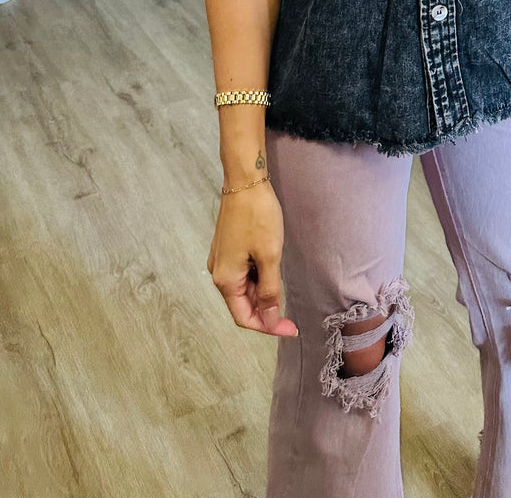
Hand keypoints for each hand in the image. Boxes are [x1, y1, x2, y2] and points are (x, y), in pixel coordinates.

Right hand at [207, 182, 297, 337]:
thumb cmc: (258, 216)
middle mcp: (218, 273)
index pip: (244, 317)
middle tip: (292, 315)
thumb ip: (269, 290)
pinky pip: (243, 273)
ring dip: (263, 293)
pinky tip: (272, 270)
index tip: (290, 329)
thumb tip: (270, 319)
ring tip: (283, 284)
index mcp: (225, 279)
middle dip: (266, 312)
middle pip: (242, 304)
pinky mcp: (228, 248)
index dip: (267, 327)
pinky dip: (258, 278)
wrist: (245, 181)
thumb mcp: (269, 256)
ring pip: (243, 288)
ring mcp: (222, 260)